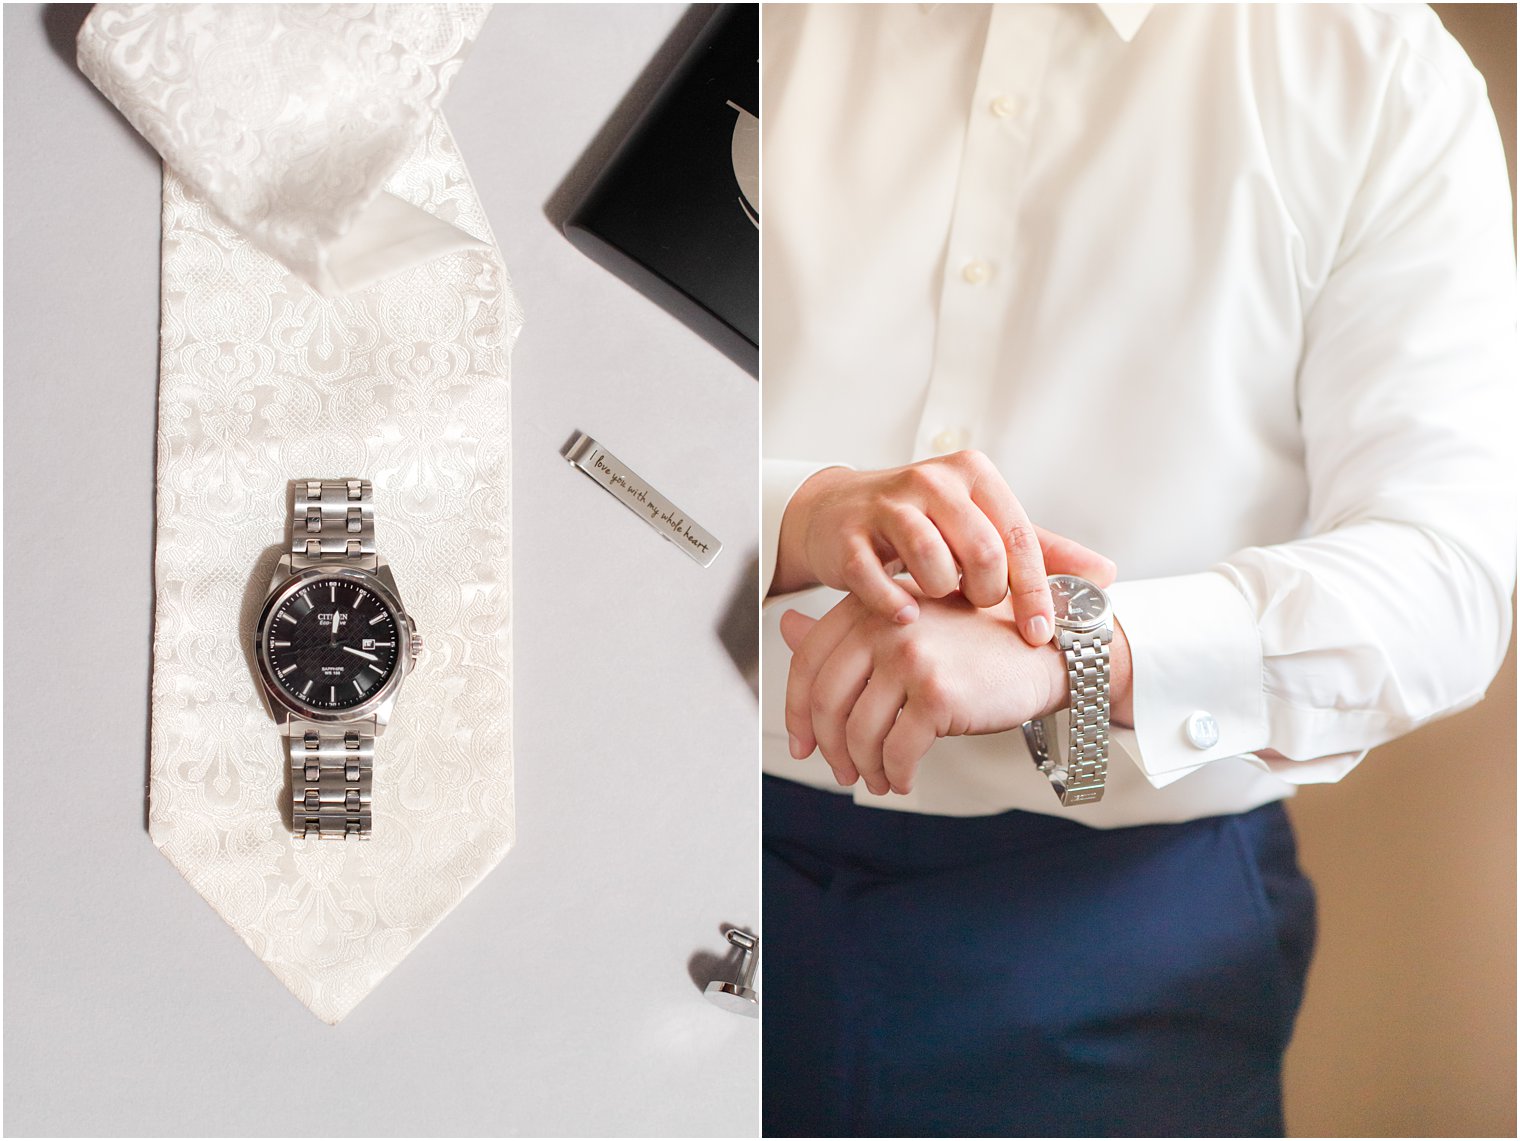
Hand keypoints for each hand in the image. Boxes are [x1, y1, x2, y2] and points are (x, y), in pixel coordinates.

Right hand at [771, 452, 1115, 644]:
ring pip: (931, 561)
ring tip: (936, 598)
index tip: (1038, 634)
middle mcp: (931, 479)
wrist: (836, 512)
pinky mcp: (845, 534)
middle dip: (985, 593)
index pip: (1018, 537)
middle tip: (974, 604)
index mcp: (972, 474)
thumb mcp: (982, 527)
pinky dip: (895, 605)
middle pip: (982, 550)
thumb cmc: (920, 524)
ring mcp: (885, 504)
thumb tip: (1106, 574)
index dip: (1034, 592)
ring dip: (941, 594)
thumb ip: (1041, 550)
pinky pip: (876, 579)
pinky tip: (904, 615)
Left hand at [780, 589, 1133, 794]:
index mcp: (869, 606)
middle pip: (828, 703)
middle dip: (829, 748)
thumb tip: (785, 628)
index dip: (798, 712)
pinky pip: (897, 751)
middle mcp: (884, 626)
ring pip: (860, 733)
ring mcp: (910, 659)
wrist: (1049, 646)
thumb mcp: (908, 622)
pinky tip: (904, 779)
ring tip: (878, 779)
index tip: (801, 744)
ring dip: (865, 767)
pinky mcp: (937, 695)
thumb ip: (846, 629)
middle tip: (841, 772)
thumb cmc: (976, 638)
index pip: (808, 663)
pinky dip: (896, 774)